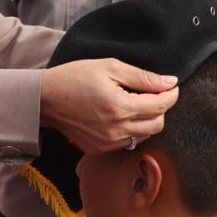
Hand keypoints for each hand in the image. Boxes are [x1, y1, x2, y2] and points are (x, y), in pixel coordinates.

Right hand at [39, 59, 178, 154]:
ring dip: (147, 120)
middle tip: (152, 94)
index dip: (171, 94)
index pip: (162, 105)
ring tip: (134, 104)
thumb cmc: (74, 77)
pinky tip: (119, 116)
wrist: (45, 99)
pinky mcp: (100, 149)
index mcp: (120, 107)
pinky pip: (127, 142)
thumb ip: (143, 77)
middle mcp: (116, 129)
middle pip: (158, 124)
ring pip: (145, 135)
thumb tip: (170, 82)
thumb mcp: (109, 67)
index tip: (170, 86)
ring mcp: (108, 143)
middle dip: (161, 108)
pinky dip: (130, 130)